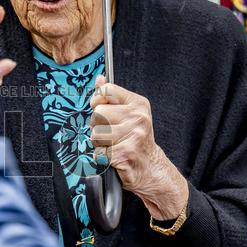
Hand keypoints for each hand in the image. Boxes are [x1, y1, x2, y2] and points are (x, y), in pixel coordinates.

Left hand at [90, 74, 187, 220]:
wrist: (150, 167)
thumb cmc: (135, 139)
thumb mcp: (128, 113)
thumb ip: (111, 97)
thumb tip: (99, 79)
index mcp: (138, 104)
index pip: (106, 90)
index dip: (98, 101)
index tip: (102, 111)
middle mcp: (138, 118)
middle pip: (97, 113)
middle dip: (98, 126)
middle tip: (111, 134)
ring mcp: (133, 136)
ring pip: (96, 134)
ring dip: (99, 143)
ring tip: (113, 145)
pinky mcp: (125, 154)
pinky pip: (99, 152)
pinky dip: (102, 157)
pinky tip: (114, 156)